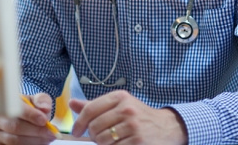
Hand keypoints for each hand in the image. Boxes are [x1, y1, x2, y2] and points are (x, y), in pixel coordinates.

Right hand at [0, 93, 56, 144]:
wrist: (21, 116)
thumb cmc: (30, 107)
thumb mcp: (37, 99)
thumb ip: (42, 100)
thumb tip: (45, 108)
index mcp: (7, 103)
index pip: (18, 109)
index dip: (31, 115)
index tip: (44, 120)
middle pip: (16, 127)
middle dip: (36, 131)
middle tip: (52, 132)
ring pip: (15, 140)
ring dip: (35, 141)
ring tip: (48, 138)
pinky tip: (40, 142)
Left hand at [70, 90, 186, 144]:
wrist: (166, 127)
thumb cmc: (138, 116)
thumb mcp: (119, 105)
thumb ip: (95, 105)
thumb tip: (71, 103)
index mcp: (120, 97)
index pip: (90, 109)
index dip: (79, 122)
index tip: (76, 132)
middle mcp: (127, 108)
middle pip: (95, 127)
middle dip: (94, 136)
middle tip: (102, 136)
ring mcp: (133, 125)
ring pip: (103, 140)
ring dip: (104, 144)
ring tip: (113, 140)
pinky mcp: (137, 140)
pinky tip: (122, 143)